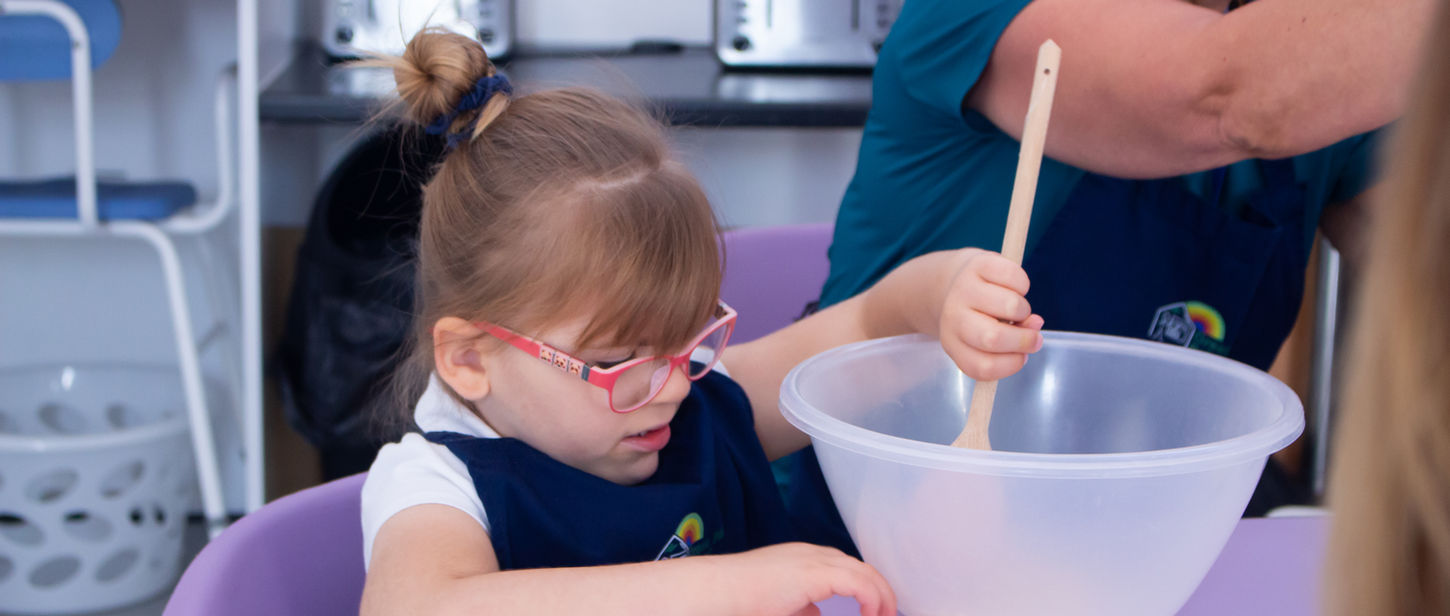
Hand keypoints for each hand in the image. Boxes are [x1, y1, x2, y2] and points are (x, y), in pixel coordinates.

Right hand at [707, 543, 895, 615]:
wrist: (717, 592)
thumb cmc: (739, 601)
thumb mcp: (780, 605)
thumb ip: (802, 607)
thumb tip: (817, 613)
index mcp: (803, 559)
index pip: (846, 568)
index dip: (866, 588)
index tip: (876, 612)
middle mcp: (811, 554)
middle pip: (860, 567)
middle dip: (880, 591)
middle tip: (888, 614)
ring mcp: (813, 560)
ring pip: (863, 572)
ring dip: (880, 596)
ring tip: (886, 615)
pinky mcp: (815, 573)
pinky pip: (858, 582)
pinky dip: (872, 598)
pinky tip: (873, 615)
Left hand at [939, 249, 1044, 380]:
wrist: (950, 281)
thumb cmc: (976, 315)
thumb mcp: (985, 335)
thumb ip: (1011, 341)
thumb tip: (1035, 324)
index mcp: (953, 343)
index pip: (982, 367)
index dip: (1011, 365)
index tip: (1022, 357)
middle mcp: (953, 317)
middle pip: (993, 338)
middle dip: (1023, 340)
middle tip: (1033, 337)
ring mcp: (965, 289)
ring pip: (1010, 306)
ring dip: (1024, 310)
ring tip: (1016, 309)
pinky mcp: (978, 264)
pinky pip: (1015, 277)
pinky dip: (1023, 285)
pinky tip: (1014, 288)